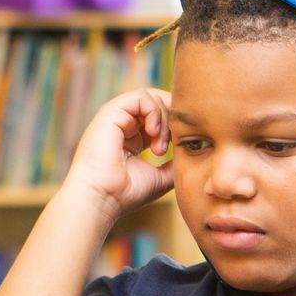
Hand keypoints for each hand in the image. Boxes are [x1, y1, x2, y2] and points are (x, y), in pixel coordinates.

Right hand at [61, 87, 173, 215]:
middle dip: (173, 119)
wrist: (101, 198)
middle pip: (159, 103)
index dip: (176, 127)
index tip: (182, 148)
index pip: (161, 118)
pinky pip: (141, 96)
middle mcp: (124, 124)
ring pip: (153, 98)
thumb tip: (194, 150)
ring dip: (164, 119)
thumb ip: (176, 162)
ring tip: (161, 148)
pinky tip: (154, 133)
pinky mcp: (111, 111)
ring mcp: (117, 116)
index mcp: (133, 138)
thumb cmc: (125, 193)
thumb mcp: (160, 177)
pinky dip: (154, 111)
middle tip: (175, 143)